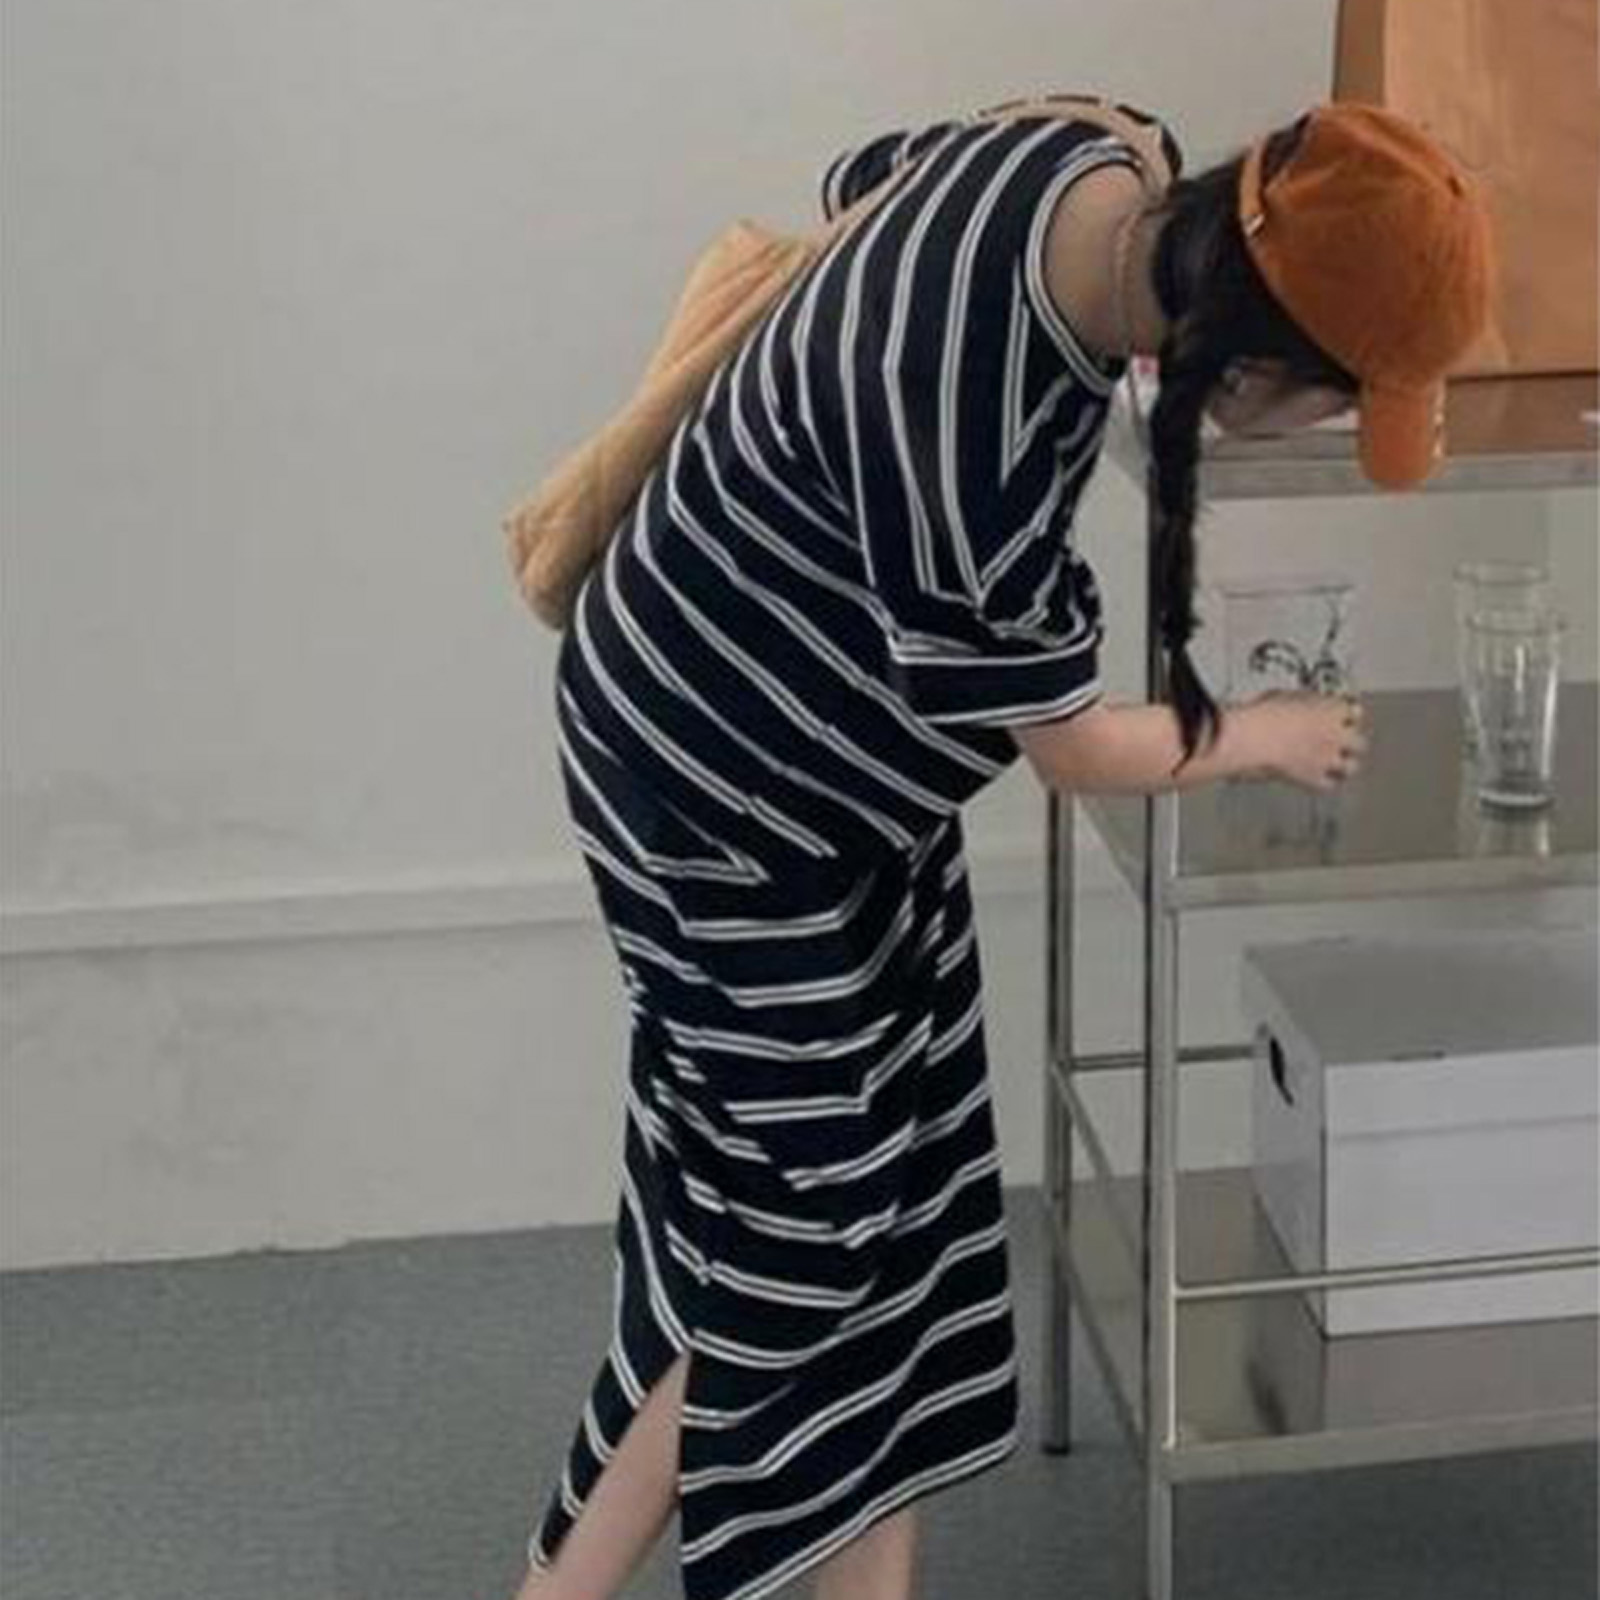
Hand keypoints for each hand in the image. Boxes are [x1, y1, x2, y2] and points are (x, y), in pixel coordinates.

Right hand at [1235, 690, 1367, 792]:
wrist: (1250, 739)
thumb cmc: (1261, 715)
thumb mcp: (1283, 696)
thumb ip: (1302, 702)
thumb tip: (1300, 705)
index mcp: (1331, 710)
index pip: (1354, 711)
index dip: (1348, 714)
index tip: (1344, 715)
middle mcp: (1336, 735)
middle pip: (1360, 742)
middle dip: (1352, 742)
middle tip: (1343, 742)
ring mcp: (1327, 759)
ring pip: (1352, 767)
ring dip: (1346, 765)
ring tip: (1339, 765)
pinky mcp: (1313, 778)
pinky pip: (1330, 785)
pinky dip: (1327, 783)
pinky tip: (1321, 779)